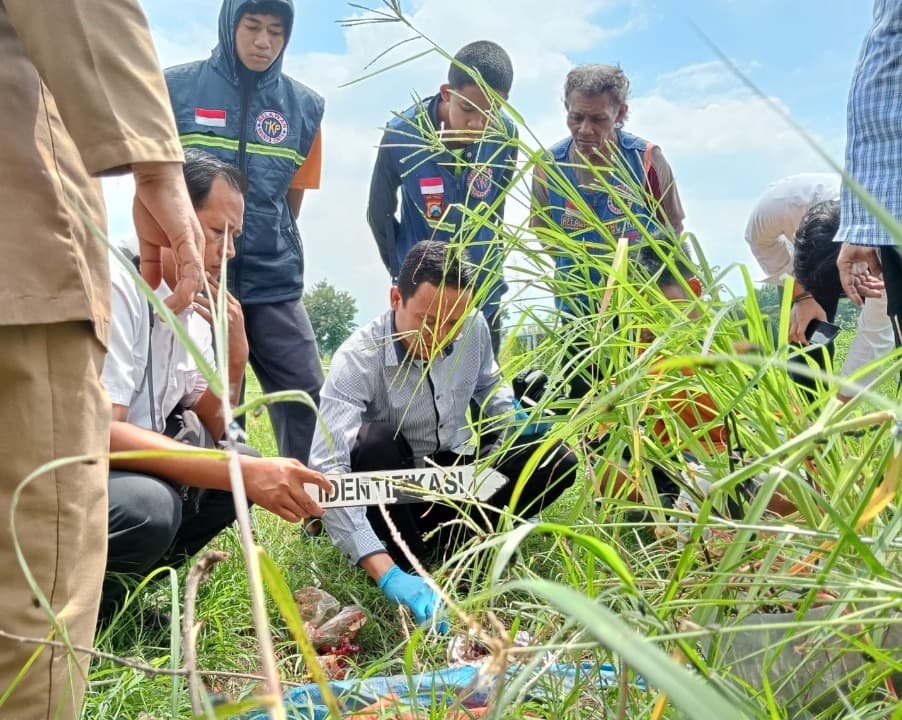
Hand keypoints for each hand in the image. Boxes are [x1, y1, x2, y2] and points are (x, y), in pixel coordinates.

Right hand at [132, 161, 203, 312]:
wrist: (154, 178)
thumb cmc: (153, 205)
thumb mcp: (148, 241)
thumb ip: (152, 263)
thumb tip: (151, 286)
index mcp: (187, 252)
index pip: (188, 282)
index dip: (180, 299)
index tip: (168, 313)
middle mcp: (195, 251)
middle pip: (194, 286)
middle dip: (182, 306)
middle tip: (169, 320)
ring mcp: (194, 245)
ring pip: (194, 281)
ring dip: (183, 300)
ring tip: (170, 313)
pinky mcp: (187, 239)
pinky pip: (191, 266)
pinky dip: (186, 284)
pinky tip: (177, 297)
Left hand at [193, 275, 248, 368]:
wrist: (238, 349)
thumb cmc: (233, 334)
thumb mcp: (232, 317)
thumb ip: (225, 307)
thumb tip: (213, 299)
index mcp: (236, 306)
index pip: (224, 290)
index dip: (214, 282)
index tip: (206, 274)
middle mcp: (234, 309)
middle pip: (218, 293)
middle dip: (207, 284)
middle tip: (197, 276)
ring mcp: (228, 316)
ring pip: (212, 302)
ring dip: (201, 297)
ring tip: (192, 293)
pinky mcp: (222, 324)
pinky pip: (209, 315)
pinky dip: (201, 310)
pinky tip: (194, 307)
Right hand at [242, 456, 331, 522]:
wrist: (247, 473)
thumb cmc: (269, 467)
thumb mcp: (287, 462)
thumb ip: (302, 470)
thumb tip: (317, 481)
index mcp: (294, 471)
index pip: (316, 478)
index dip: (326, 486)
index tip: (330, 491)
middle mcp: (288, 485)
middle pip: (309, 502)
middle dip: (318, 509)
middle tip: (321, 511)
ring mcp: (280, 497)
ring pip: (301, 512)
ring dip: (307, 513)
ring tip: (308, 512)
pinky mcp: (273, 506)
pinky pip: (290, 517)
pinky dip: (296, 518)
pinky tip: (296, 514)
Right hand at [378, 565, 448, 632]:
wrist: (393, 577)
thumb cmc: (405, 583)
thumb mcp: (421, 587)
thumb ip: (428, 597)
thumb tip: (432, 610)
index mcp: (433, 588)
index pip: (442, 605)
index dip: (444, 618)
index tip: (445, 627)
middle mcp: (431, 592)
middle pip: (439, 611)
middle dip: (440, 623)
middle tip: (441, 632)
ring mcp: (424, 597)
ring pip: (432, 615)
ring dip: (431, 624)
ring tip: (430, 632)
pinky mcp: (415, 601)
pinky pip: (421, 616)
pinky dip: (421, 622)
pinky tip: (420, 626)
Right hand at [788, 296, 826, 344]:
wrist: (802, 297)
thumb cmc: (811, 305)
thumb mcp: (820, 313)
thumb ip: (824, 320)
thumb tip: (827, 327)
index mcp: (803, 321)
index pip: (800, 333)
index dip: (803, 340)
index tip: (807, 343)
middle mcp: (795, 322)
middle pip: (792, 335)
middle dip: (796, 341)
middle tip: (801, 343)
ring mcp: (791, 320)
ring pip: (788, 332)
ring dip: (791, 337)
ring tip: (796, 340)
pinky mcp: (790, 318)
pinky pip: (788, 328)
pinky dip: (789, 332)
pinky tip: (793, 334)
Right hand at [837, 243, 883, 305]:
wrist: (860, 229)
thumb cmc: (860, 238)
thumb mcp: (869, 252)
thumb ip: (875, 266)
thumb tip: (882, 279)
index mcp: (844, 266)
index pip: (847, 285)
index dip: (853, 295)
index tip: (859, 303)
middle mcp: (847, 269)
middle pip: (856, 285)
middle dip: (867, 290)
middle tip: (879, 294)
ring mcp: (853, 268)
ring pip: (861, 282)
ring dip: (871, 286)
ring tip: (882, 287)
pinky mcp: (859, 266)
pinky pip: (865, 277)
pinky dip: (872, 280)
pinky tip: (880, 282)